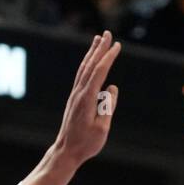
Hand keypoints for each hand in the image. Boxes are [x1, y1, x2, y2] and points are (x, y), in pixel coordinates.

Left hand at [54, 31, 121, 164]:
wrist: (66, 151)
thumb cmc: (86, 143)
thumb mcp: (102, 128)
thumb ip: (108, 107)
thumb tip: (112, 88)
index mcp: (86, 99)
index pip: (99, 73)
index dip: (108, 58)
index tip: (117, 46)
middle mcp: (79, 93)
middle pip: (90, 66)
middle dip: (99, 49)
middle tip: (107, 33)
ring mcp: (75, 95)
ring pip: (84, 69)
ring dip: (92, 53)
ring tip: (97, 40)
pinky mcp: (75, 99)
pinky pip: (82, 76)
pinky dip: (87, 64)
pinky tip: (91, 60)